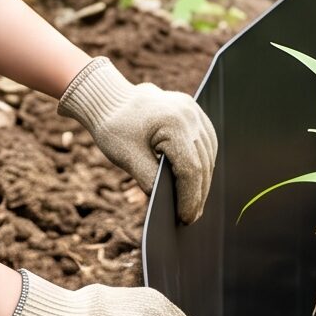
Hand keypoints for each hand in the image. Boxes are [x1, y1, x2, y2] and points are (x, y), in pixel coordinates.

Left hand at [59, 56, 216, 222]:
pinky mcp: (192, 110)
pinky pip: (205, 140)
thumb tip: (168, 204)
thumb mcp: (128, 158)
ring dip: (202, 178)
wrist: (107, 97)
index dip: (190, 197)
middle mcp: (189, 114)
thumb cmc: (113, 127)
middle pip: (203, 162)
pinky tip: (195, 178)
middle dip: (197, 193)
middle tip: (190, 217)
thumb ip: (149, 180)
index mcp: (174, 124)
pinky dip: (202, 160)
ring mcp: (193, 110)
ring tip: (193, 202)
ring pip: (208, 152)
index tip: (185, 218)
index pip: (190, 169)